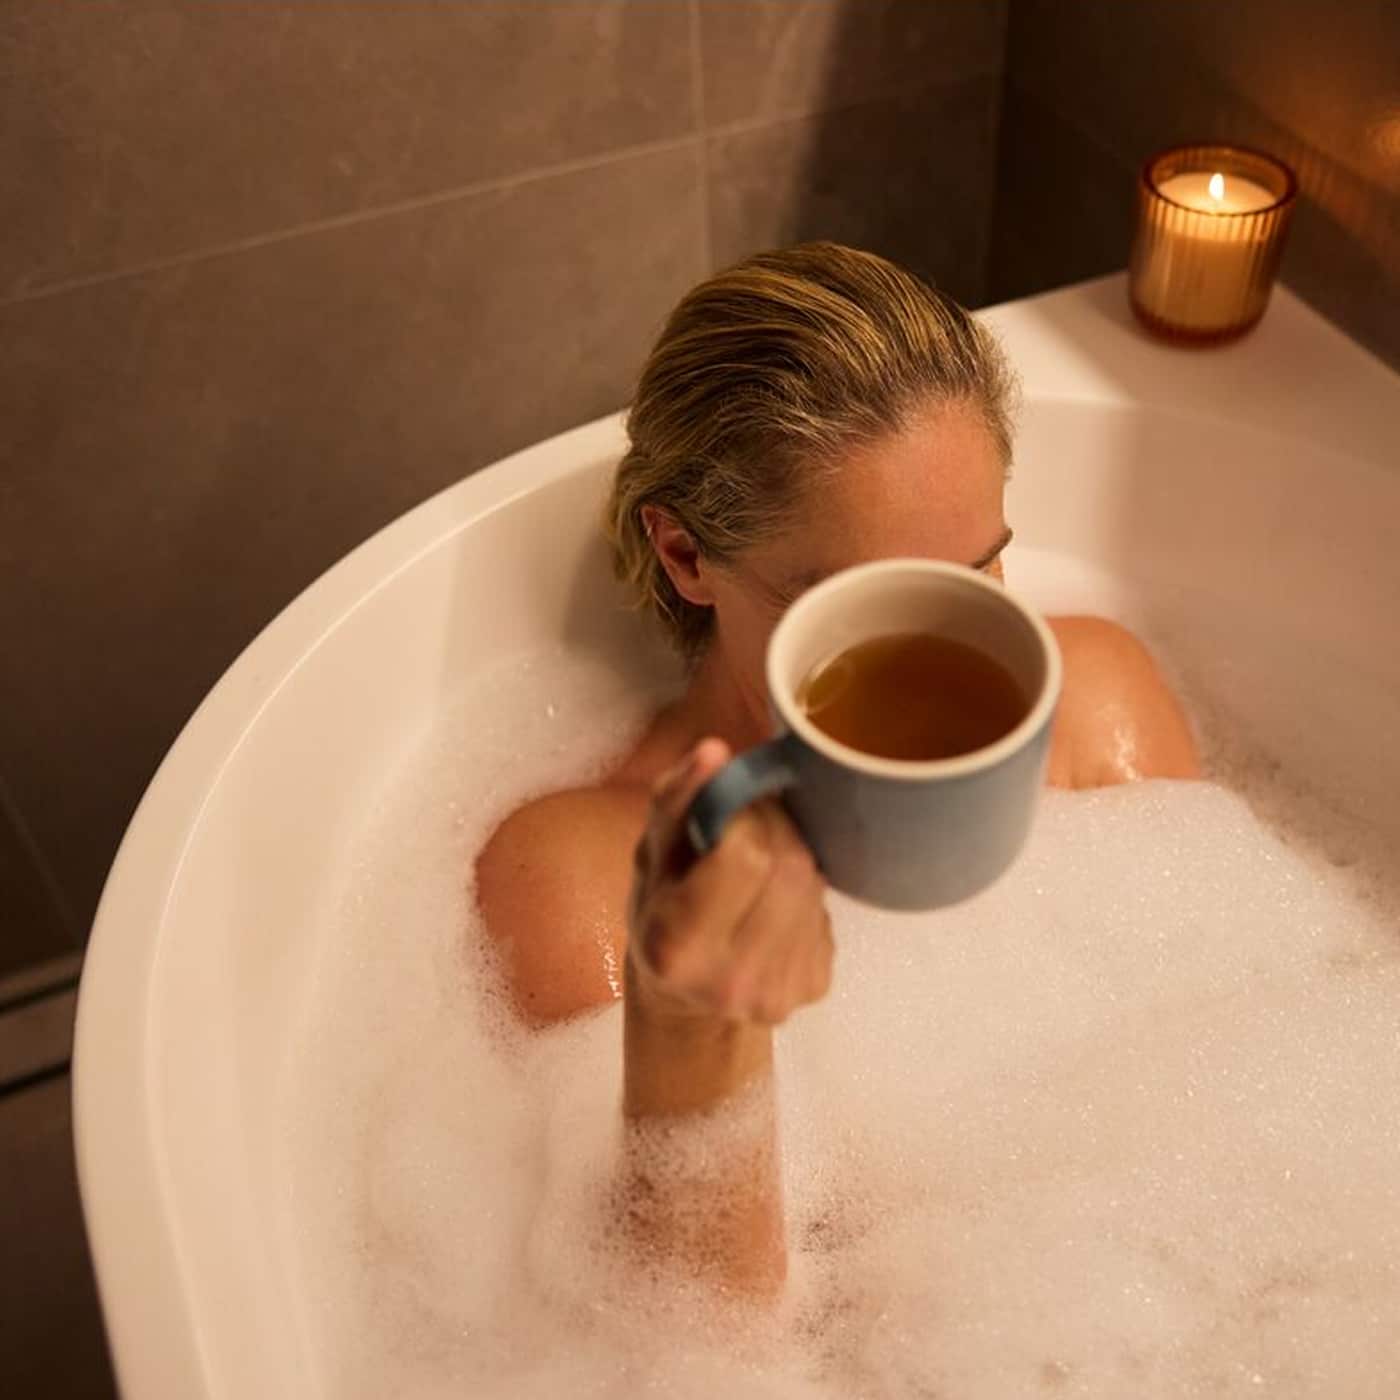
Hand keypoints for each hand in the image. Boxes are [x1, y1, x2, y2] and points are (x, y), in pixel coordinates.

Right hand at [627, 738, 833, 1024]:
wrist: (688, 1002)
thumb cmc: (661, 916)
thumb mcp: (650, 857)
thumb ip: (677, 799)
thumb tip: (715, 752)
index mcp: (677, 946)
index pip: (744, 855)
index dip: (742, 819)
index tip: (724, 816)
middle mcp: (731, 981)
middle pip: (788, 866)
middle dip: (773, 830)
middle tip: (748, 828)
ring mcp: (778, 990)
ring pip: (813, 882)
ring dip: (792, 855)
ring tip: (760, 860)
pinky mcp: (814, 985)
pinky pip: (825, 909)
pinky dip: (804, 889)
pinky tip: (775, 898)